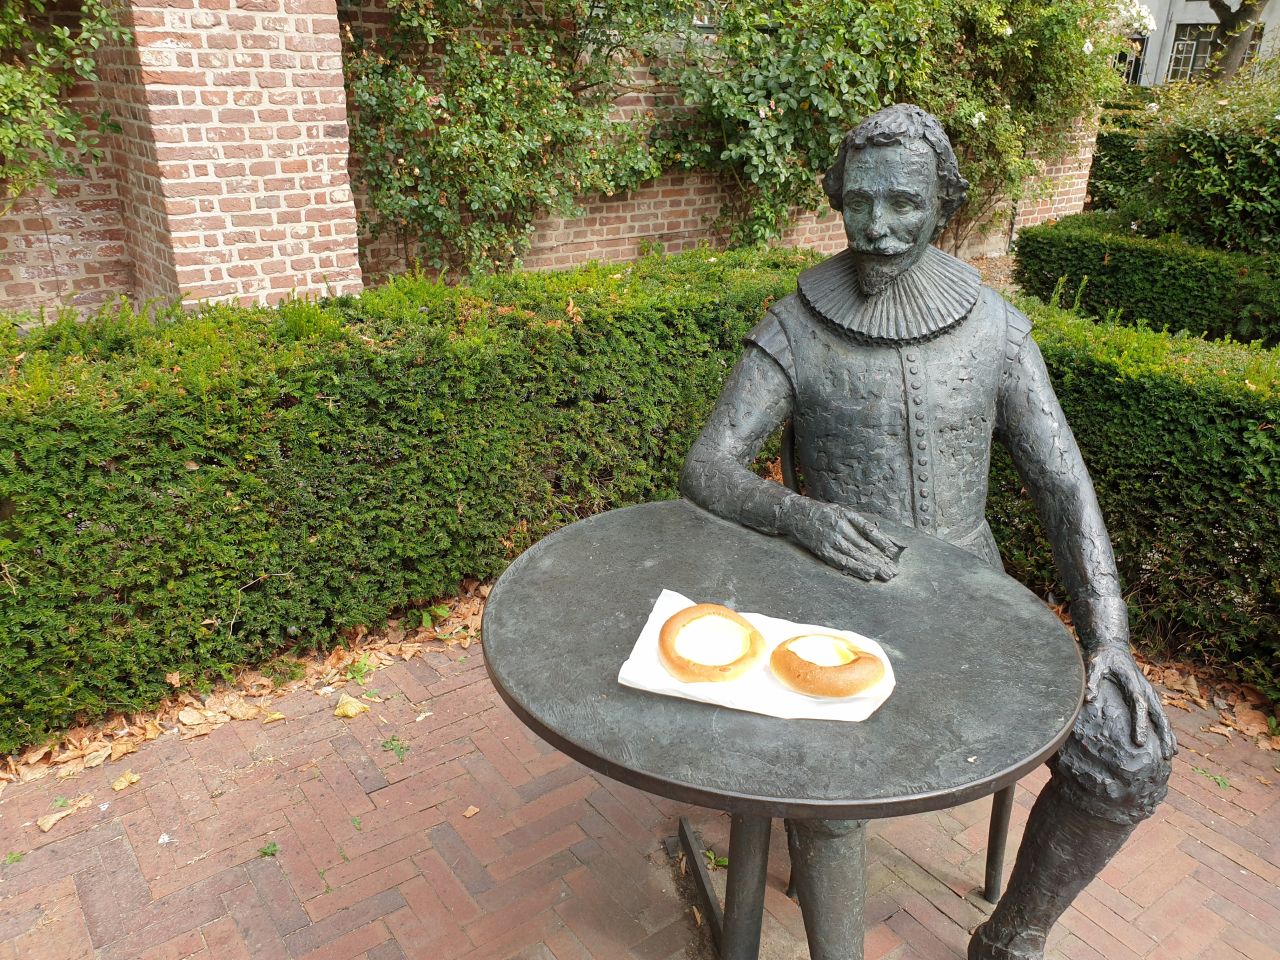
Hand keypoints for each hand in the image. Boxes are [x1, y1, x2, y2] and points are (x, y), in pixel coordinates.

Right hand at [780, 497, 903, 580]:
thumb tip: (879, 539)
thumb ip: (858, 523)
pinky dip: (856, 569)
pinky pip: (842, 562)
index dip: (883, 542)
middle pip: (864, 546)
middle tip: (892, 571)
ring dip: (871, 566)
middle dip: (880, 559)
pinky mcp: (823, 550)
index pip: (870, 530)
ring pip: (855, 556)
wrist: (797, 514)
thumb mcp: (842, 511)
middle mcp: (840, 527)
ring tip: (884, 575)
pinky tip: (866, 574)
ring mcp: (831, 540)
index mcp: (847, 516)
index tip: (893, 552)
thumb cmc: (823, 514)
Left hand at [1086, 645, 1176, 759]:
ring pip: (1162, 716)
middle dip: (1164, 735)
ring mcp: (1149, 693)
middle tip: (1168, 755)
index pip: (1139, 707)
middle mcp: (1146, 690)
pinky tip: (1168, 742)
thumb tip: (1088, 697)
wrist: (1112, 647)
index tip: (1140, 743)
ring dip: (1169, 734)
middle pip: (1159, 715)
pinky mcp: (1148, 695)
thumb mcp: (1094, 664)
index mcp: (1133, 684)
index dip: (1141, 725)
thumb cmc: (1102, 657)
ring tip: (1172, 753)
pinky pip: (1159, 714)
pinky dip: (1165, 728)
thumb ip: (1092, 680)